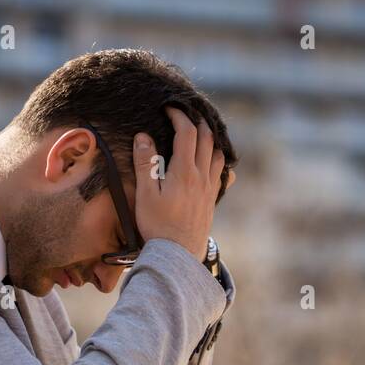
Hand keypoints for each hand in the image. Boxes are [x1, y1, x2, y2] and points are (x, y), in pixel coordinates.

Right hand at [133, 106, 229, 261]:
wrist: (178, 256)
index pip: (187, 132)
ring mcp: (209, 189)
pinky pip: (221, 174)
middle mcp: (202, 177)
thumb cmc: (158, 226)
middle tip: (185, 114)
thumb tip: (143, 136)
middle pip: (207, 138)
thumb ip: (145, 164)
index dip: (179, 115)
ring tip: (200, 133)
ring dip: (211, 139)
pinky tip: (214, 162)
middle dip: (197, 121)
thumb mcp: (146, 195)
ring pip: (218, 154)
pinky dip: (219, 160)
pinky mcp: (211, 201)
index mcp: (185, 171)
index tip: (169, 109)